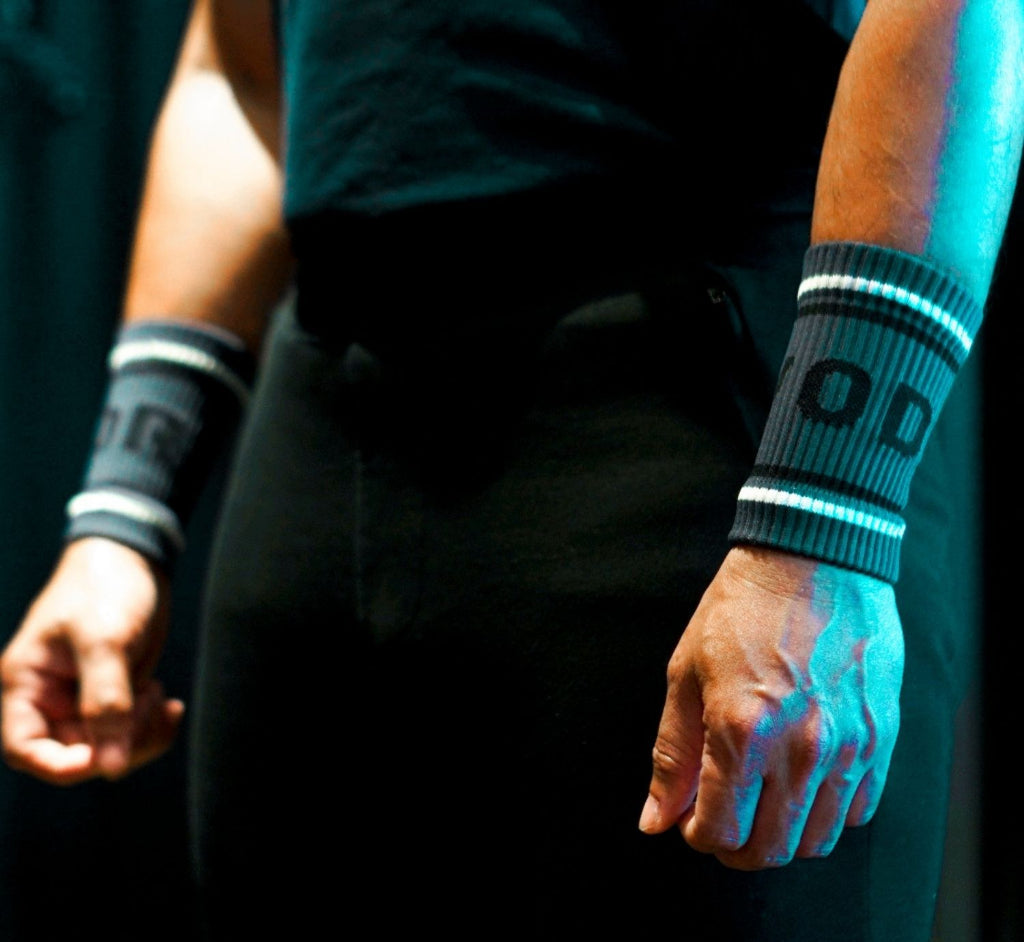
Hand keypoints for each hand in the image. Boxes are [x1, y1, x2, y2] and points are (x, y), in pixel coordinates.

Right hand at [1, 538, 183, 784]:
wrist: (134, 558)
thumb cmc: (106, 588)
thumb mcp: (105, 641)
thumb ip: (106, 702)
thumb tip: (111, 767)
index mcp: (25, 685)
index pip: (27, 750)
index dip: (64, 765)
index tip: (106, 757)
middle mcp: (49, 699)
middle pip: (77, 755)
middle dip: (119, 744)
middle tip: (150, 703)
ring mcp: (83, 700)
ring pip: (110, 749)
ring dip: (142, 736)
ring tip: (162, 698)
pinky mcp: (114, 696)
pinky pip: (131, 732)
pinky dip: (153, 726)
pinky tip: (172, 706)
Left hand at [638, 545, 903, 869]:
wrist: (813, 557)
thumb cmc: (740, 609)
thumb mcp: (686, 673)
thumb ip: (672, 754)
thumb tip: (656, 818)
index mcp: (742, 731)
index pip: (720, 831)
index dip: (697, 834)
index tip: (691, 817)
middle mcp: (801, 748)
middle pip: (770, 849)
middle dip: (735, 847)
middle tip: (721, 821)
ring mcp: (849, 746)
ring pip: (816, 839)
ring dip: (781, 836)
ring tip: (760, 802)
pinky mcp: (881, 737)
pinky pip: (857, 809)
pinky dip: (826, 813)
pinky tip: (802, 783)